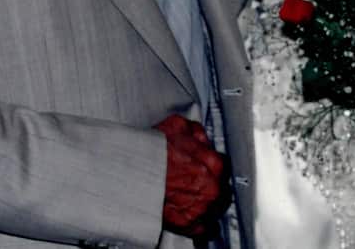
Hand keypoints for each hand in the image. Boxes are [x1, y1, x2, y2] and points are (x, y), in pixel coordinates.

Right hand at [155, 114, 227, 237]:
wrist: (130, 174)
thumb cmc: (151, 152)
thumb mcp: (178, 126)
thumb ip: (197, 133)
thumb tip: (202, 138)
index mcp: (213, 164)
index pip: (223, 167)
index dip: (211, 165)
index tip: (204, 167)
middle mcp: (211, 189)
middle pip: (220, 190)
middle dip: (209, 186)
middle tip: (193, 182)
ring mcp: (200, 209)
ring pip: (212, 209)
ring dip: (203, 204)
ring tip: (186, 197)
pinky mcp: (187, 225)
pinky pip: (200, 227)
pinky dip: (195, 222)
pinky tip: (185, 212)